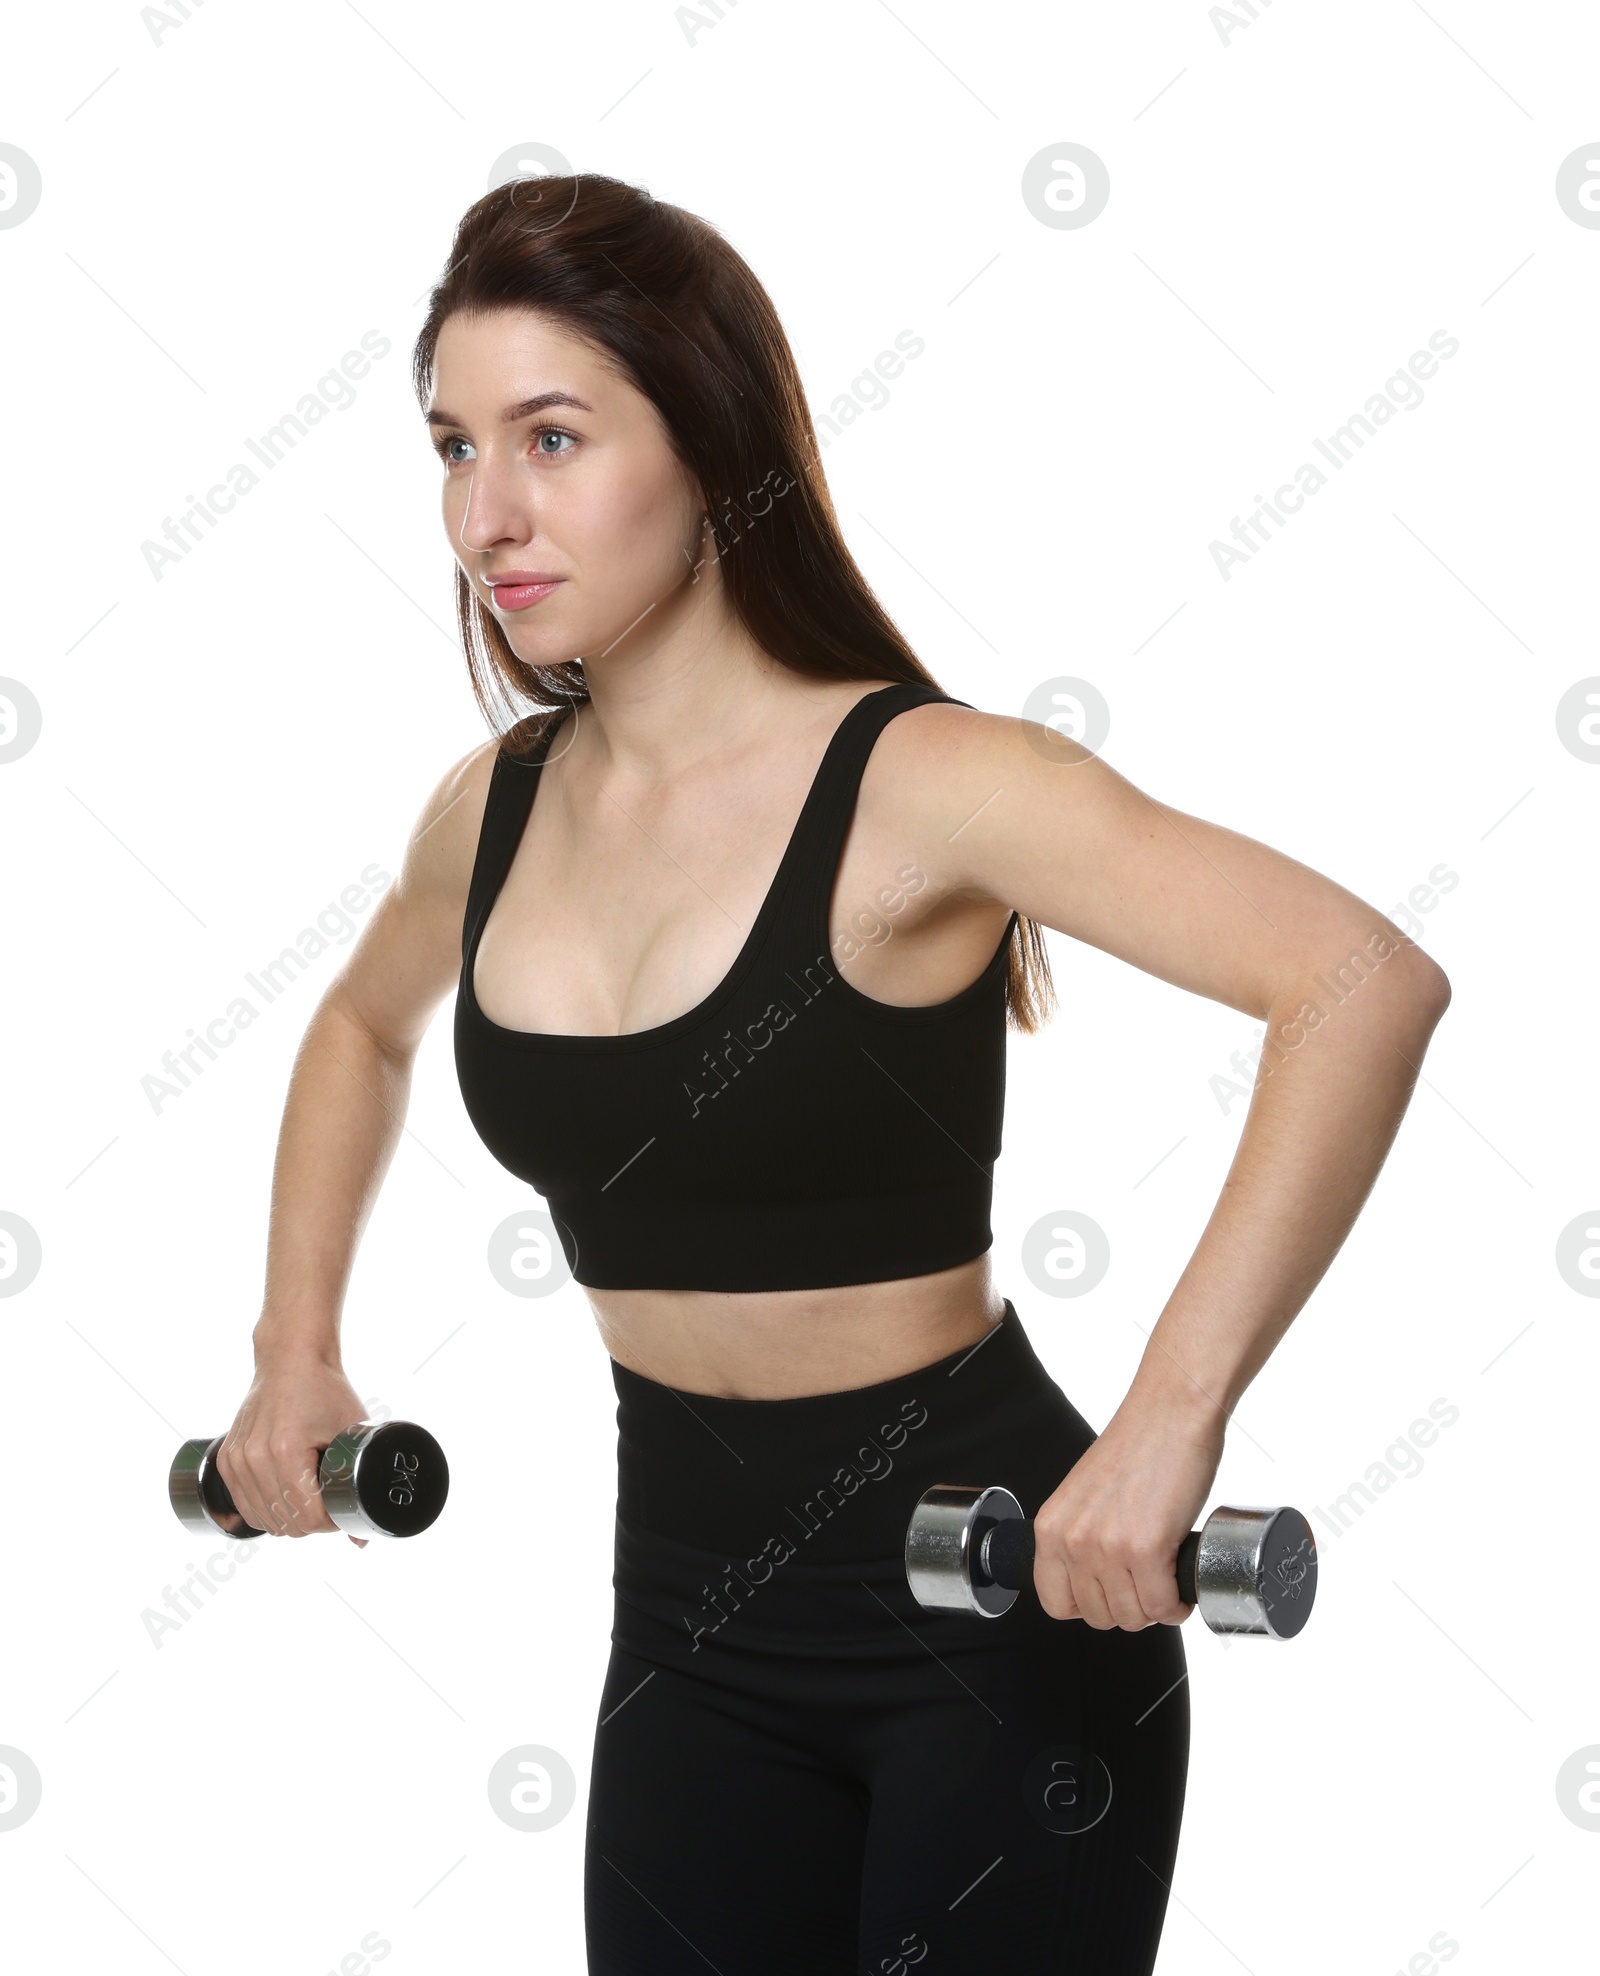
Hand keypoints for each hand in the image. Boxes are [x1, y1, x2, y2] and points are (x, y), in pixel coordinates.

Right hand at [215, 1355, 372, 1546]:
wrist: (291, 1360)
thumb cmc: (326, 1391)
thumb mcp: (352, 1431)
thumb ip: (359, 1483)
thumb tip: (362, 1538)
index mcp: (286, 1451)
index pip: (307, 1518)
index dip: (331, 1523)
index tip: (344, 1509)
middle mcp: (254, 1458)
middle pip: (285, 1523)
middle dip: (313, 1523)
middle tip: (330, 1502)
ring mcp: (236, 1459)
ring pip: (263, 1520)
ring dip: (288, 1519)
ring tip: (310, 1498)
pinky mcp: (226, 1459)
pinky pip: (244, 1506)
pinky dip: (265, 1511)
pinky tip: (285, 1498)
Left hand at [1030, 1397, 1224, 1629]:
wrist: (1169, 1413)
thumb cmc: (1137, 1448)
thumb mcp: (1086, 1497)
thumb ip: (1081, 1537)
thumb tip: (1095, 1581)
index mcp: (1050, 1528)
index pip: (1055, 1603)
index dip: (1088, 1606)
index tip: (1111, 1594)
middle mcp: (1072, 1541)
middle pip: (1097, 1616)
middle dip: (1128, 1608)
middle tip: (1147, 1585)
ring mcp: (1107, 1548)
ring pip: (1131, 1617)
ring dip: (1155, 1608)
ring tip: (1165, 1582)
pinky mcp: (1146, 1549)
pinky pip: (1162, 1607)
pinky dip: (1177, 1605)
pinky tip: (1181, 1586)